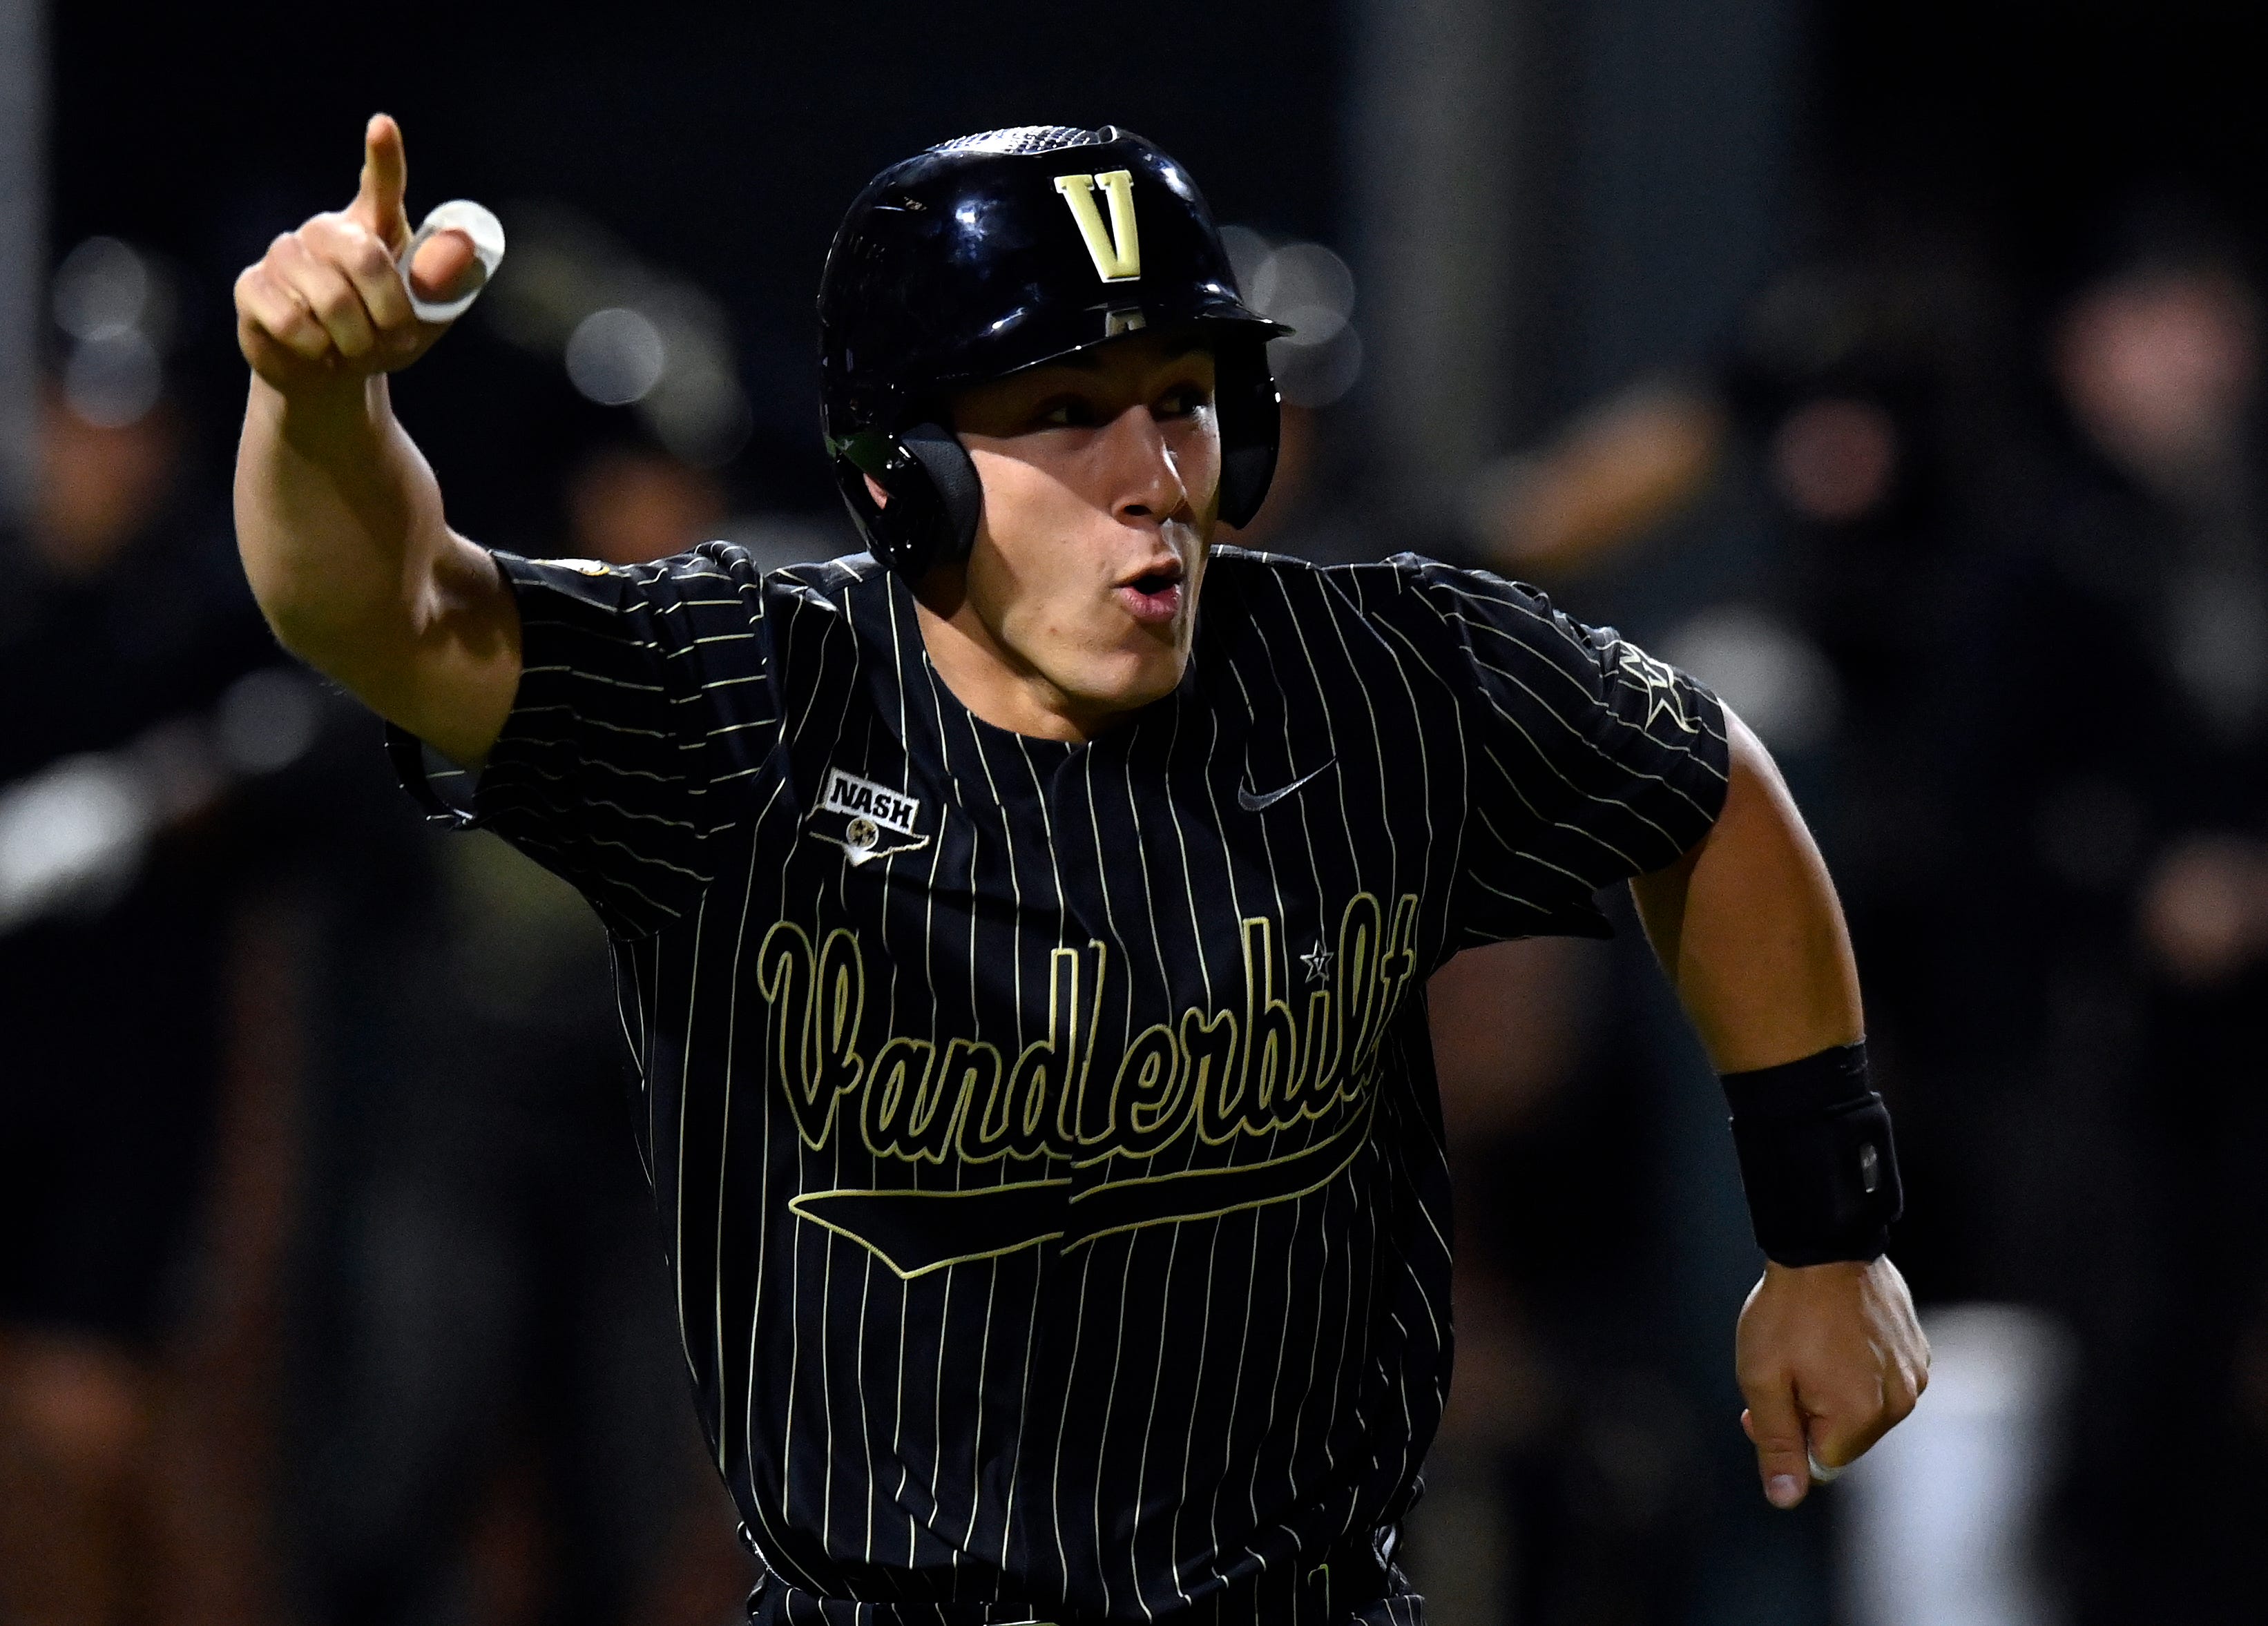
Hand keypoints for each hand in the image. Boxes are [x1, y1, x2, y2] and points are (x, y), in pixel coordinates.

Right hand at [233, 114, 480, 392]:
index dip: (383, 156)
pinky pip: (292, 322)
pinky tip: (317, 350)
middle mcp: (326, 231)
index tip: (383, 126)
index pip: (380, 185)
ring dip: (355, 341)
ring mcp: (284, 254)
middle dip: (389, 313)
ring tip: (354, 350)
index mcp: (373, 228)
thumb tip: (461, 245)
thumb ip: (445, 284)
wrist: (331, 374)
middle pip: (365, 259)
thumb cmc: (382, 336)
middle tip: (395, 342)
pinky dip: (317, 350)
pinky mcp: (252, 285)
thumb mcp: (426, 318)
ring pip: (330, 300)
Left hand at [1734, 1255, 1926, 1507]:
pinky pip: (1881, 1380)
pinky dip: (1855, 1368)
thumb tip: (1785, 1498)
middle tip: (1778, 1375)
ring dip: (1832, 1391)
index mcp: (1861, 1416)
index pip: (1821, 1463)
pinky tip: (1834, 1336)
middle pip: (1845, 1437)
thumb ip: (1776, 1442)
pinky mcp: (1916, 1349)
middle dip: (1808, 1415)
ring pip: (1863, 1408)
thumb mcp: (1762, 1379)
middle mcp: (1899, 1402)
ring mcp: (1914, 1374)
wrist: (1824, 1245)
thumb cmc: (1787, 1312)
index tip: (1760, 1407)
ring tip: (1808, 1348)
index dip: (1785, 1438)